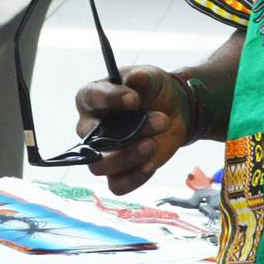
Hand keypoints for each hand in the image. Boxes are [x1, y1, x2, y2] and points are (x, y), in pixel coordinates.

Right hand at [73, 64, 189, 195]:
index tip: (135, 99)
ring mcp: (101, 152)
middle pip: (93, 139)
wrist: (174, 112)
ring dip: (129, 156)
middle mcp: (89, 128)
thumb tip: (133, 79)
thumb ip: (142, 78)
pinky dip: (134, 178)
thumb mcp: (152, 78)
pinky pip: (116, 185)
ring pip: (99, 166)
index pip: (91, 98)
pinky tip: (151, 164)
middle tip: (161, 120)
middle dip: (128, 133)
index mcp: (91, 98)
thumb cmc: (153, 90)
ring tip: (154, 144)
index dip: (110, 99)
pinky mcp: (117, 172)